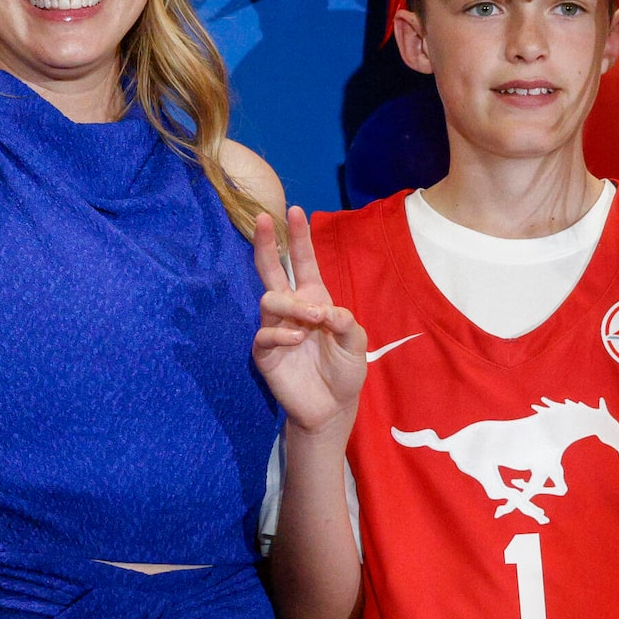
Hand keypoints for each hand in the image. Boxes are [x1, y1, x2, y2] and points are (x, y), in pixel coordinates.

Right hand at [251, 206, 367, 434]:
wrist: (331, 407)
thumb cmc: (344, 371)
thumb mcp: (356, 343)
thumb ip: (346, 323)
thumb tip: (324, 310)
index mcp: (314, 299)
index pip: (302, 263)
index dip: (298, 238)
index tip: (294, 211)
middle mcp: (291, 309)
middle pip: (271, 270)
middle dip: (265, 244)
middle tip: (262, 219)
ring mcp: (275, 329)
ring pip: (269, 299)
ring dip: (292, 304)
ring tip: (313, 319)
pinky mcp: (265, 353)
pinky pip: (265, 334)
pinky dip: (281, 333)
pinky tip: (297, 340)